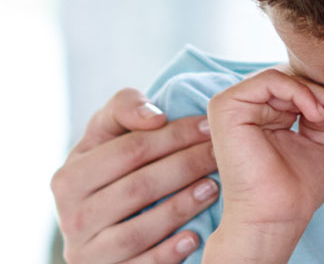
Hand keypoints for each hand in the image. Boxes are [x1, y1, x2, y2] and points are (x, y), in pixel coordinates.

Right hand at [51, 88, 218, 263]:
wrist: (100, 224)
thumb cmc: (114, 168)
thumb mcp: (108, 135)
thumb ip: (124, 108)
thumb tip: (155, 116)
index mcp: (70, 177)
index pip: (130, 150)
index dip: (174, 135)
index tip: (210, 126)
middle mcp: (72, 216)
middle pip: (138, 187)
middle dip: (185, 166)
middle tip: (219, 154)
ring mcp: (87, 251)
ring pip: (138, 230)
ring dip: (181, 207)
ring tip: (214, 188)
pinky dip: (168, 252)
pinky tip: (195, 237)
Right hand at [205, 69, 323, 239]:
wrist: (276, 219)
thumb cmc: (296, 190)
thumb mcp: (319, 141)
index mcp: (266, 112)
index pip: (307, 89)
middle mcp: (248, 105)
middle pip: (301, 83)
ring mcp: (234, 105)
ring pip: (292, 80)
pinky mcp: (227, 107)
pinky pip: (271, 81)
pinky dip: (300, 92)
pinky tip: (318, 113)